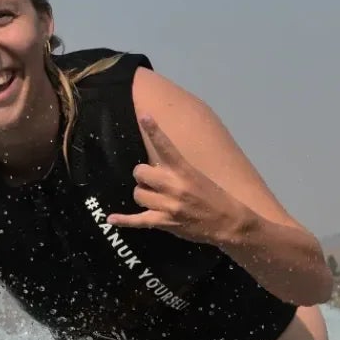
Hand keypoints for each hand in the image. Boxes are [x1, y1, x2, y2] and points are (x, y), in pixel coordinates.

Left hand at [106, 114, 249, 244]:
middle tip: (151, 180)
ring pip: (138, 194)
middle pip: (140, 172)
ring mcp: (167, 206)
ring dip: (143, 194)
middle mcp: (174, 186)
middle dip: (143, 175)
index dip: (154, 130)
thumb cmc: (215, 197)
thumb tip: (155, 170)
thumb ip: (177, 171)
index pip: (166, 147)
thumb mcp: (198, 176)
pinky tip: (111, 219)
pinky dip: (123, 220)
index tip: (144, 116)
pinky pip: (137, 220)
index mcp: (184, 171)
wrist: (228, 222)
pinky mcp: (164, 222)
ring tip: (153, 198)